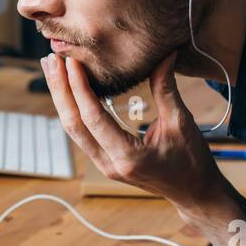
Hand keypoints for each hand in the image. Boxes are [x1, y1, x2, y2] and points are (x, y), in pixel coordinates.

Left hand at [40, 51, 233, 230]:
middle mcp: (110, 163)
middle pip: (73, 124)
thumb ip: (166, 88)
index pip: (93, 118)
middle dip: (60, 90)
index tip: (71, 61)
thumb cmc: (192, 160)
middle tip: (51, 58)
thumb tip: (164, 53)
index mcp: (128, 157)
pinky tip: (67, 88)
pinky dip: (72, 108)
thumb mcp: (181, 122)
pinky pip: (81, 133)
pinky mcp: (104, 161)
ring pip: (72, 129)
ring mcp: (104, 164)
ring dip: (61, 98)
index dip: (79, 87)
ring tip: (52, 69)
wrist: (193, 192)